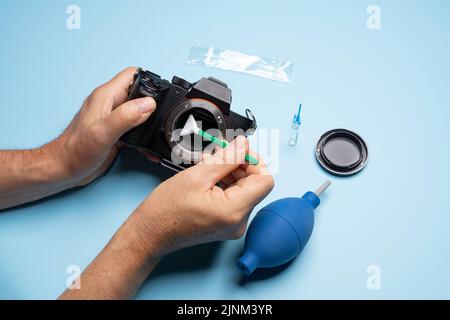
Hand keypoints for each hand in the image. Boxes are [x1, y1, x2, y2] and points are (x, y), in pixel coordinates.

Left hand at [49, 67, 155, 186]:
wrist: (64, 170)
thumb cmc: (76, 151)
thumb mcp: (103, 132)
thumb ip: (126, 116)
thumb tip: (149, 104)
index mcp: (106, 96)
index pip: (133, 75)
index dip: (150, 81)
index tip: (163, 96)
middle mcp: (111, 104)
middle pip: (140, 93)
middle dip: (155, 103)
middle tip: (166, 117)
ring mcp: (114, 119)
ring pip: (140, 112)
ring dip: (152, 122)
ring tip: (161, 133)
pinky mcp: (116, 133)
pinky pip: (136, 130)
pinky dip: (146, 138)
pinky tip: (150, 149)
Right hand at [130, 136, 274, 257]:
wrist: (150, 233)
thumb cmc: (166, 210)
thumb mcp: (198, 175)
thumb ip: (226, 158)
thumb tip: (244, 144)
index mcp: (234, 210)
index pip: (265, 180)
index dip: (254, 161)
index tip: (238, 150)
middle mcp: (239, 222)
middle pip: (254, 184)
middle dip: (239, 164)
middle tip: (219, 152)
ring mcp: (233, 225)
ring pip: (244, 189)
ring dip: (230, 172)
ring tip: (209, 163)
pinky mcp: (226, 224)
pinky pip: (234, 198)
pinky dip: (225, 183)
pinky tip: (209, 175)